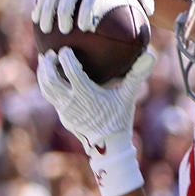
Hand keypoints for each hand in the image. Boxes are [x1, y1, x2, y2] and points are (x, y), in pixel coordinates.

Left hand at [36, 47, 153, 195]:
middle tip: (50, 53)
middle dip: (48, 64)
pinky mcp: (63, 116)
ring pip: (47, 89)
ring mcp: (65, 110)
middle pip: (52, 79)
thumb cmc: (119, 118)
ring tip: (45, 60)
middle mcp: (73, 103)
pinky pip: (50, 97)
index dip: (66, 58)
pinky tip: (49, 76)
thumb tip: (151, 54)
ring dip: (43, 73)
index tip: (66, 49)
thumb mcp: (128, 96)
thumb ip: (137, 75)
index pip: (72, 72)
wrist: (109, 146)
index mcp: (88, 95)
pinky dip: (47, 84)